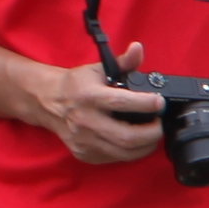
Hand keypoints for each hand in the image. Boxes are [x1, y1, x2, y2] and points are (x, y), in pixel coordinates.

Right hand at [20, 40, 171, 168]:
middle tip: (160, 124)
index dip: (145, 104)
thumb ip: (123, 62)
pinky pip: (115, 158)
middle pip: (126, 136)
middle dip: (151, 132)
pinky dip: (131, 152)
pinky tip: (136, 142)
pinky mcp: (84, 154)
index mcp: (90, 96)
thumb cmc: (76, 85)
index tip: (160, 102)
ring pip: (123, 152)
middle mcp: (86, 121)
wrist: (48, 102)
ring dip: (145, 145)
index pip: (121, 102)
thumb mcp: (98, 69)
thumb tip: (138, 49)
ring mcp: (84, 141)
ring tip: (152, 134)